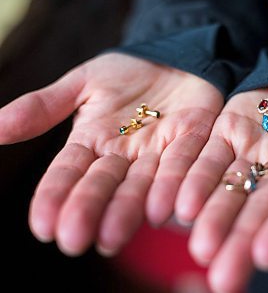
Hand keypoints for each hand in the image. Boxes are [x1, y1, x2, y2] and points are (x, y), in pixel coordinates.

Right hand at [0, 53, 223, 255]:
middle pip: (105, 186)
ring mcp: (159, 151)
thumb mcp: (83, 83)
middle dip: (90, 211)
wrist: (173, 57)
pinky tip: (165, 208)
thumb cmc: (127, 73)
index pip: (69, 172)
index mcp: (93, 142)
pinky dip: (175, 183)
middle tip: (75, 241)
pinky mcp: (194, 139)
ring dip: (129, 209)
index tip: (42, 226)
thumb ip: (44, 106)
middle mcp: (124, 156)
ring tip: (114, 235)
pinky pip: (185, 162)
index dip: (55, 197)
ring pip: (143, 183)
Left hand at [173, 81, 267, 292]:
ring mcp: (250, 154)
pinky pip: (205, 157)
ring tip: (195, 245)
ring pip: (228, 189)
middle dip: (241, 240)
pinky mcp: (225, 134)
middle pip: (261, 209)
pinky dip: (190, 178)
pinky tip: (173, 203)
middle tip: (222, 275)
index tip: (267, 254)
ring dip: (211, 217)